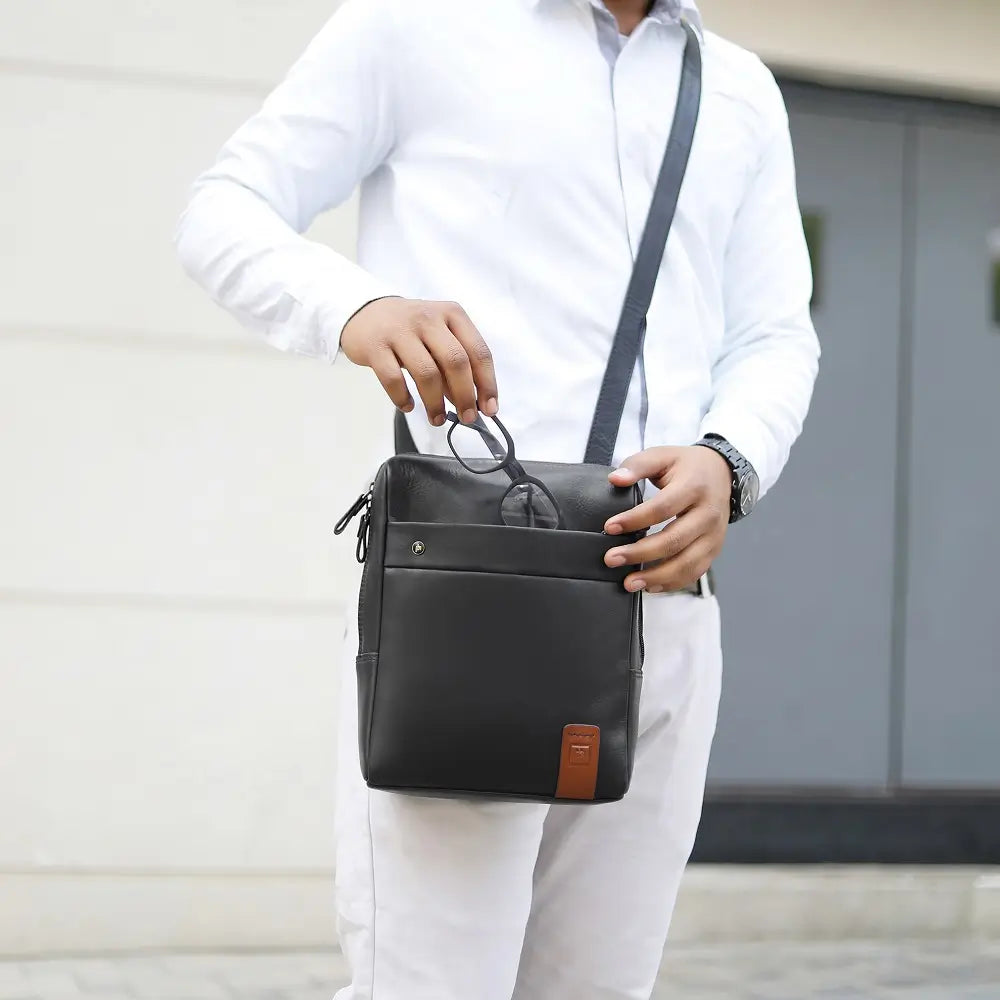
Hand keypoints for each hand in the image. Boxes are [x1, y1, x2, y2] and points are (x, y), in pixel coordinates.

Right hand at [340, 297, 497, 425]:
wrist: (366, 314)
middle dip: (465, 396)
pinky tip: (408, 406)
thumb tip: (473, 402)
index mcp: (452, 314)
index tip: (490, 409)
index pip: (478, 351)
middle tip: (467, 418)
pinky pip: (393, 378)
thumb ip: (455, 366)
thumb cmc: (411, 331)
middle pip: (456, 361)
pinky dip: (403, 398)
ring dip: (435, 403)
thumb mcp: (438, 338)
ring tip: (437, 419)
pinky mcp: (376, 346)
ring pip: (426, 372)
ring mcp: (400, 330)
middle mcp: (428, 319)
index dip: (487, 383)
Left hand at [602, 446, 731, 593]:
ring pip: (686, 563)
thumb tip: (615, 479)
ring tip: (629, 582)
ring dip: (656, 576)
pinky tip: (650, 586)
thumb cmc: (687, 466)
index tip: (610, 527)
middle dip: (640, 553)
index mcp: (694, 487)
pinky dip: (672, 583)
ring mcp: (714, 535)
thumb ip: (637, 465)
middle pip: (674, 540)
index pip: (662, 508)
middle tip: (611, 559)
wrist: (723, 473)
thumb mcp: (663, 456)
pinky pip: (694, 572)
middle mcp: (708, 514)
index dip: (635, 519)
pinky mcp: (714, 550)